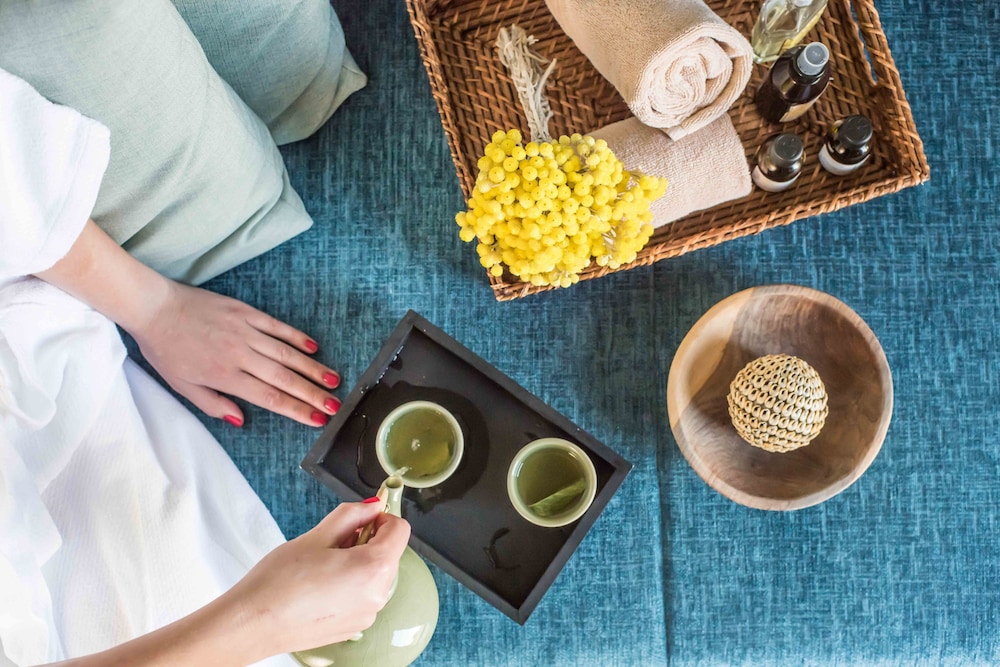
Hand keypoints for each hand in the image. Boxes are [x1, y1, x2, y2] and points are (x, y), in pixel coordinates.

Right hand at [45, 502, 410, 666]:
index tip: (367, 503)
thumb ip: (346, 515)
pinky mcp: (345, 630)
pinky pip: (360, 595)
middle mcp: (375, 594)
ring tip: (314, 553)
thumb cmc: (268, 582)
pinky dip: (346, 581)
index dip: (383, 511)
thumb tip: (371, 498)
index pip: (399, 527)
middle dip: (368, 534)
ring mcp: (361, 616)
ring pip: (376, 572)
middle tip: (332, 527)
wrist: (238, 632)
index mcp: (370, 567)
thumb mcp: (309, 537)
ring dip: (357, 557)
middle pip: (391, 550)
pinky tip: (311, 580)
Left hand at [129, 280, 340, 426]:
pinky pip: (276, 327)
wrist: (154, 308)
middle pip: (285, 378)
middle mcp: (239, 354)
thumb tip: (240, 419)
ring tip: (333, 380)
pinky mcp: (245, 312)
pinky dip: (296, 337)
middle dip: (313, 394)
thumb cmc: (165, 349)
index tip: (317, 419)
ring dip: (312, 368)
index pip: (269, 397)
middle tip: (336, 405)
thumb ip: (213, 404)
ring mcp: (245, 331)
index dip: (296, 410)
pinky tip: (313, 346)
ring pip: (286, 353)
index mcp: (224, 376)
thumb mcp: (182, 386)